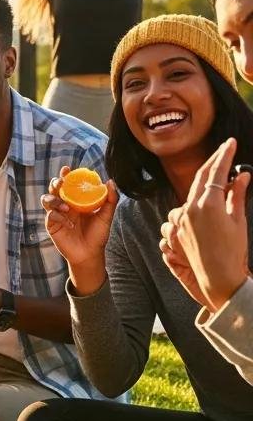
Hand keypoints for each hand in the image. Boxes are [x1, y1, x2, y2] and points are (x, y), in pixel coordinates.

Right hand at [41, 165, 117, 292]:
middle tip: (61, 183)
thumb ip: (110, 200)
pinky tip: (69, 223)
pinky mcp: (51, 225)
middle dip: (55, 183)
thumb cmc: (97, 235)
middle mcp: (64, 205)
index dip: (65, 175)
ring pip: (47, 199)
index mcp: (75, 200)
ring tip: (66, 207)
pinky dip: (58, 216)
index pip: (68, 184)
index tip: (67, 169)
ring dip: (54, 199)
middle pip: (54, 188)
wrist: (90, 254)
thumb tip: (110, 181)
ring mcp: (56, 214)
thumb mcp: (106, 216)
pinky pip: (50, 215)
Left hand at [160, 139, 249, 310]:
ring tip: (221, 187)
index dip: (224, 155)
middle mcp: (190, 207)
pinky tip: (207, 207)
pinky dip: (196, 202)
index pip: (217, 172)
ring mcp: (181, 217)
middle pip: (202, 177)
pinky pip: (185, 207)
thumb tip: (242, 175)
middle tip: (224, 150)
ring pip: (193, 192)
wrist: (218, 277)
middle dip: (213, 162)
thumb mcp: (238, 220)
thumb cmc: (233, 251)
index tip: (230, 143)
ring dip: (206, 185)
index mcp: (209, 204)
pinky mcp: (177, 226)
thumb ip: (237, 194)